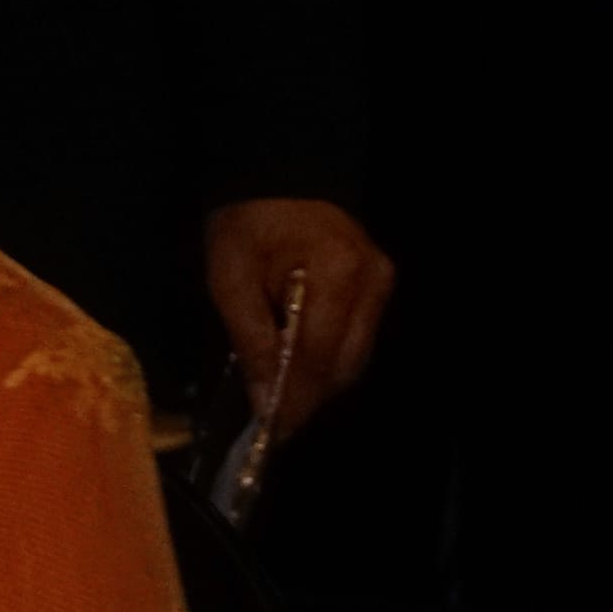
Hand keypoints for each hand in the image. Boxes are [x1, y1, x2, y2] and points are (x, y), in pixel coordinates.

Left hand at [204, 197, 396, 449]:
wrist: (276, 178)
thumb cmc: (247, 225)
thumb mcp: (231, 279)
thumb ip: (250, 341)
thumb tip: (265, 403)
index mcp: (337, 273)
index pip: (320, 357)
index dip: (296, 400)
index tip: (273, 434)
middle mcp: (372, 280)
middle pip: (345, 365)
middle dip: (309, 398)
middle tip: (274, 420)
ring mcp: (382, 282)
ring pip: (355, 358)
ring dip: (320, 381)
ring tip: (283, 393)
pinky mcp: (381, 283)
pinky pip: (358, 339)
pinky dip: (330, 357)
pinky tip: (301, 361)